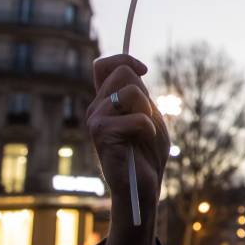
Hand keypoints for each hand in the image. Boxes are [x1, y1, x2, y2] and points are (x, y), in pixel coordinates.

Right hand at [86, 54, 169, 244]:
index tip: (145, 70)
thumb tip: (135, 69)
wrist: (143, 185)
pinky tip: (143, 142)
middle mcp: (96, 107)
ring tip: (143, 132)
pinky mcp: (102, 134)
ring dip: (147, 112)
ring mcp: (95, 120)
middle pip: (123, 73)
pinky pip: (137, 118)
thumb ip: (138, 93)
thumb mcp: (147, 114)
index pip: (104, 65)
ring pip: (131, 92)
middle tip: (144, 119)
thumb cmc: (147, 151)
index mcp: (106, 101)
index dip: (124, 59)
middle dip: (144, 92)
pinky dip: (149, 129)